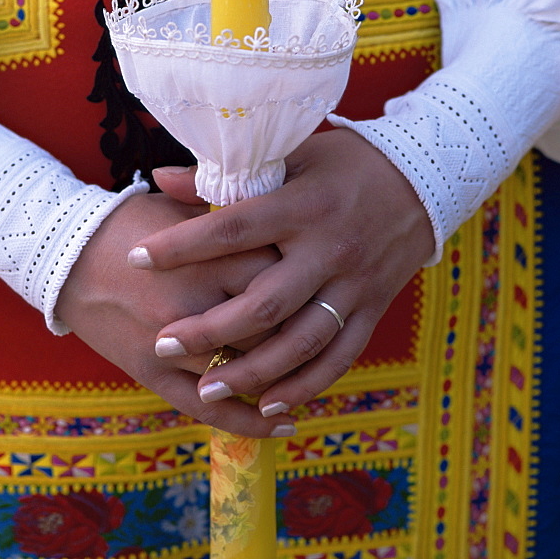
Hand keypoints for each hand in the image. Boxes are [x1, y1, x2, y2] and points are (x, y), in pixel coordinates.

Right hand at [55, 191, 292, 437]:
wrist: (66, 252)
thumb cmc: (132, 223)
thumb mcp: (185, 211)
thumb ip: (234, 220)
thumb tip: (283, 218)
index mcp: (210, 255)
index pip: (278, 275)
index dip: (302, 280)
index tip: (316, 282)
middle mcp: (196, 302)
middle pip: (270, 326)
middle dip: (298, 329)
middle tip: (321, 328)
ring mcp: (173, 343)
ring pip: (245, 371)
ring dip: (284, 381)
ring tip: (314, 383)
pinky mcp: (152, 373)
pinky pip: (209, 407)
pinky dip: (250, 421)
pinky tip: (282, 424)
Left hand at [134, 129, 434, 417]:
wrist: (422, 180)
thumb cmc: (344, 163)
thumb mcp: (290, 155)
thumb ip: (224, 175)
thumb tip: (158, 177)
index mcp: (303, 204)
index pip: (232, 230)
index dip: (181, 246)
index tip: (137, 258)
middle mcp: (329, 248)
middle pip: (263, 303)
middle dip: (209, 330)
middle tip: (163, 343)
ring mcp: (354, 285)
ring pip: (300, 343)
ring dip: (251, 373)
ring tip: (206, 390)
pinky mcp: (373, 309)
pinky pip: (338, 358)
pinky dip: (305, 386)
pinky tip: (269, 404)